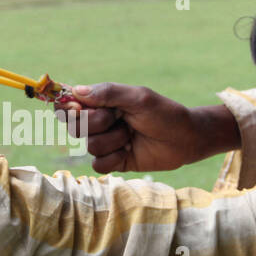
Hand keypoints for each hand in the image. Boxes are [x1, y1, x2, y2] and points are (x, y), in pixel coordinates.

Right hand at [57, 83, 208, 173]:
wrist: (187, 139)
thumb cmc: (165, 114)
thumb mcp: (139, 98)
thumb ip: (108, 92)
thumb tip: (77, 91)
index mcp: (103, 102)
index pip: (71, 104)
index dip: (68, 108)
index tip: (79, 108)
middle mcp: (101, 122)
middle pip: (75, 127)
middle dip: (98, 123)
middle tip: (120, 119)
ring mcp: (107, 142)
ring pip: (89, 146)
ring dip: (113, 140)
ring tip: (132, 135)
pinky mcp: (114, 161)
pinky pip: (98, 164)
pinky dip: (114, 158)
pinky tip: (129, 151)